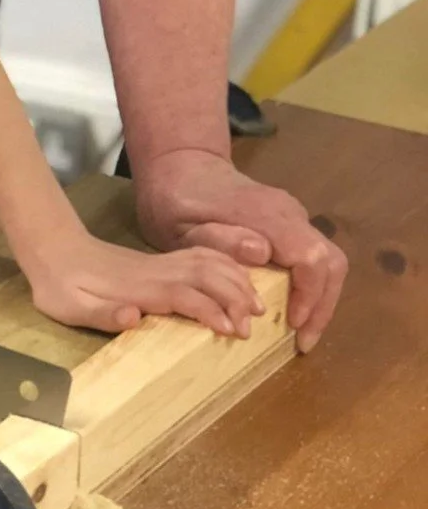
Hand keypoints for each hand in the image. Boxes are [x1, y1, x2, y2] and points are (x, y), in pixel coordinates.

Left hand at [26, 229, 263, 337]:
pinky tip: (238, 279)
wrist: (52, 251)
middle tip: (253, 325)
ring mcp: (160, 263)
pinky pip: (202, 257)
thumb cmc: (60, 288)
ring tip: (257, 306)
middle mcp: (156, 272)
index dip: (211, 311)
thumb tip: (133, 317)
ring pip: (209, 263)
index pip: (185, 296)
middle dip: (236, 298)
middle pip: (208, 276)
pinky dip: (226, 266)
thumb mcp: (71, 308)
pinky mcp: (161, 262)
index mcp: (140, 287)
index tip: (232, 331)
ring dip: (236, 281)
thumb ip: (104, 314)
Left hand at [134, 148, 347, 351]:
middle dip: (323, 305)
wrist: (182, 166)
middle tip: (303, 341)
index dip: (310, 295)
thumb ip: (219, 239)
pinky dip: (312, 285)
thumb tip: (262, 252)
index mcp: (267, 216)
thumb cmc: (176, 201)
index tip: (293, 324)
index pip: (311, 257)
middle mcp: (289, 214)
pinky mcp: (289, 222)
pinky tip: (293, 307)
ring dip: (321, 298)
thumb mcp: (183, 227)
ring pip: (328, 260)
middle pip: (331, 262)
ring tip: (301, 331)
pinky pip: (313, 256)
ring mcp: (292, 216)